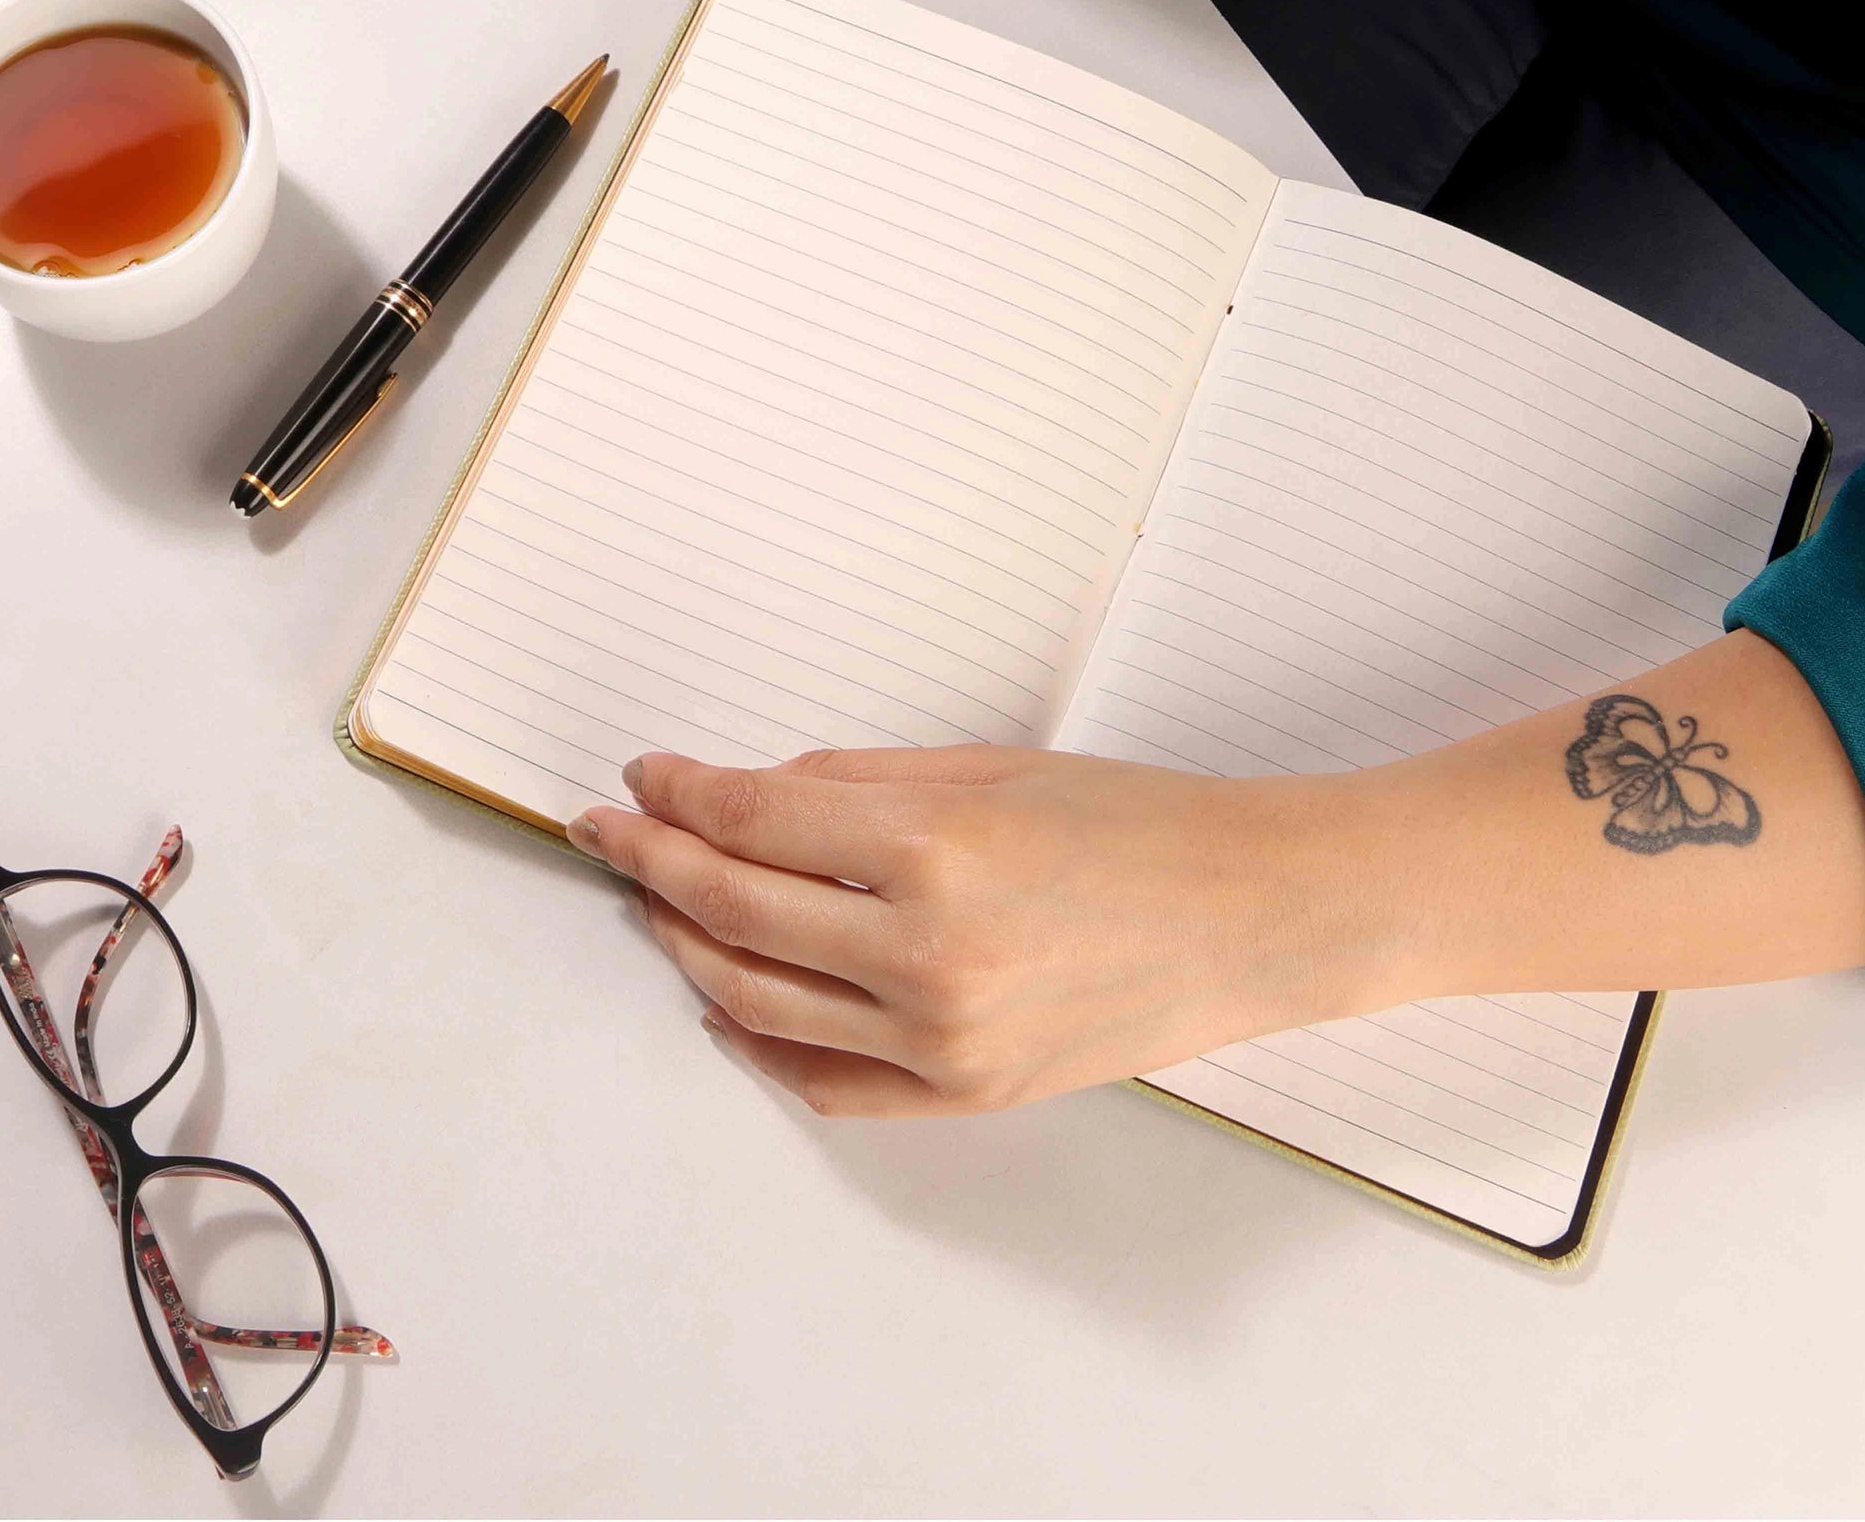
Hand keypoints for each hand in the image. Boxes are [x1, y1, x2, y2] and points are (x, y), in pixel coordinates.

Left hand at [568, 746, 1410, 1116]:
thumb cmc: (1137, 823)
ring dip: (685, 943)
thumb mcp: (989, 769)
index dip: (679, 793)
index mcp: (933, 851)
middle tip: (609, 830)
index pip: (751, 821)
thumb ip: (855, 784)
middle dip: (651, 861)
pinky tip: (721, 1000)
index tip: (643, 776)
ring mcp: (941, 1041)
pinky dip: (756, 1040)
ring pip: (755, 998)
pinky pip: (823, 1080)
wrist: (1256, 916)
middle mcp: (924, 956)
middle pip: (731, 909)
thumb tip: (747, 794)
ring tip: (651, 902)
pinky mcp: (964, 1096)